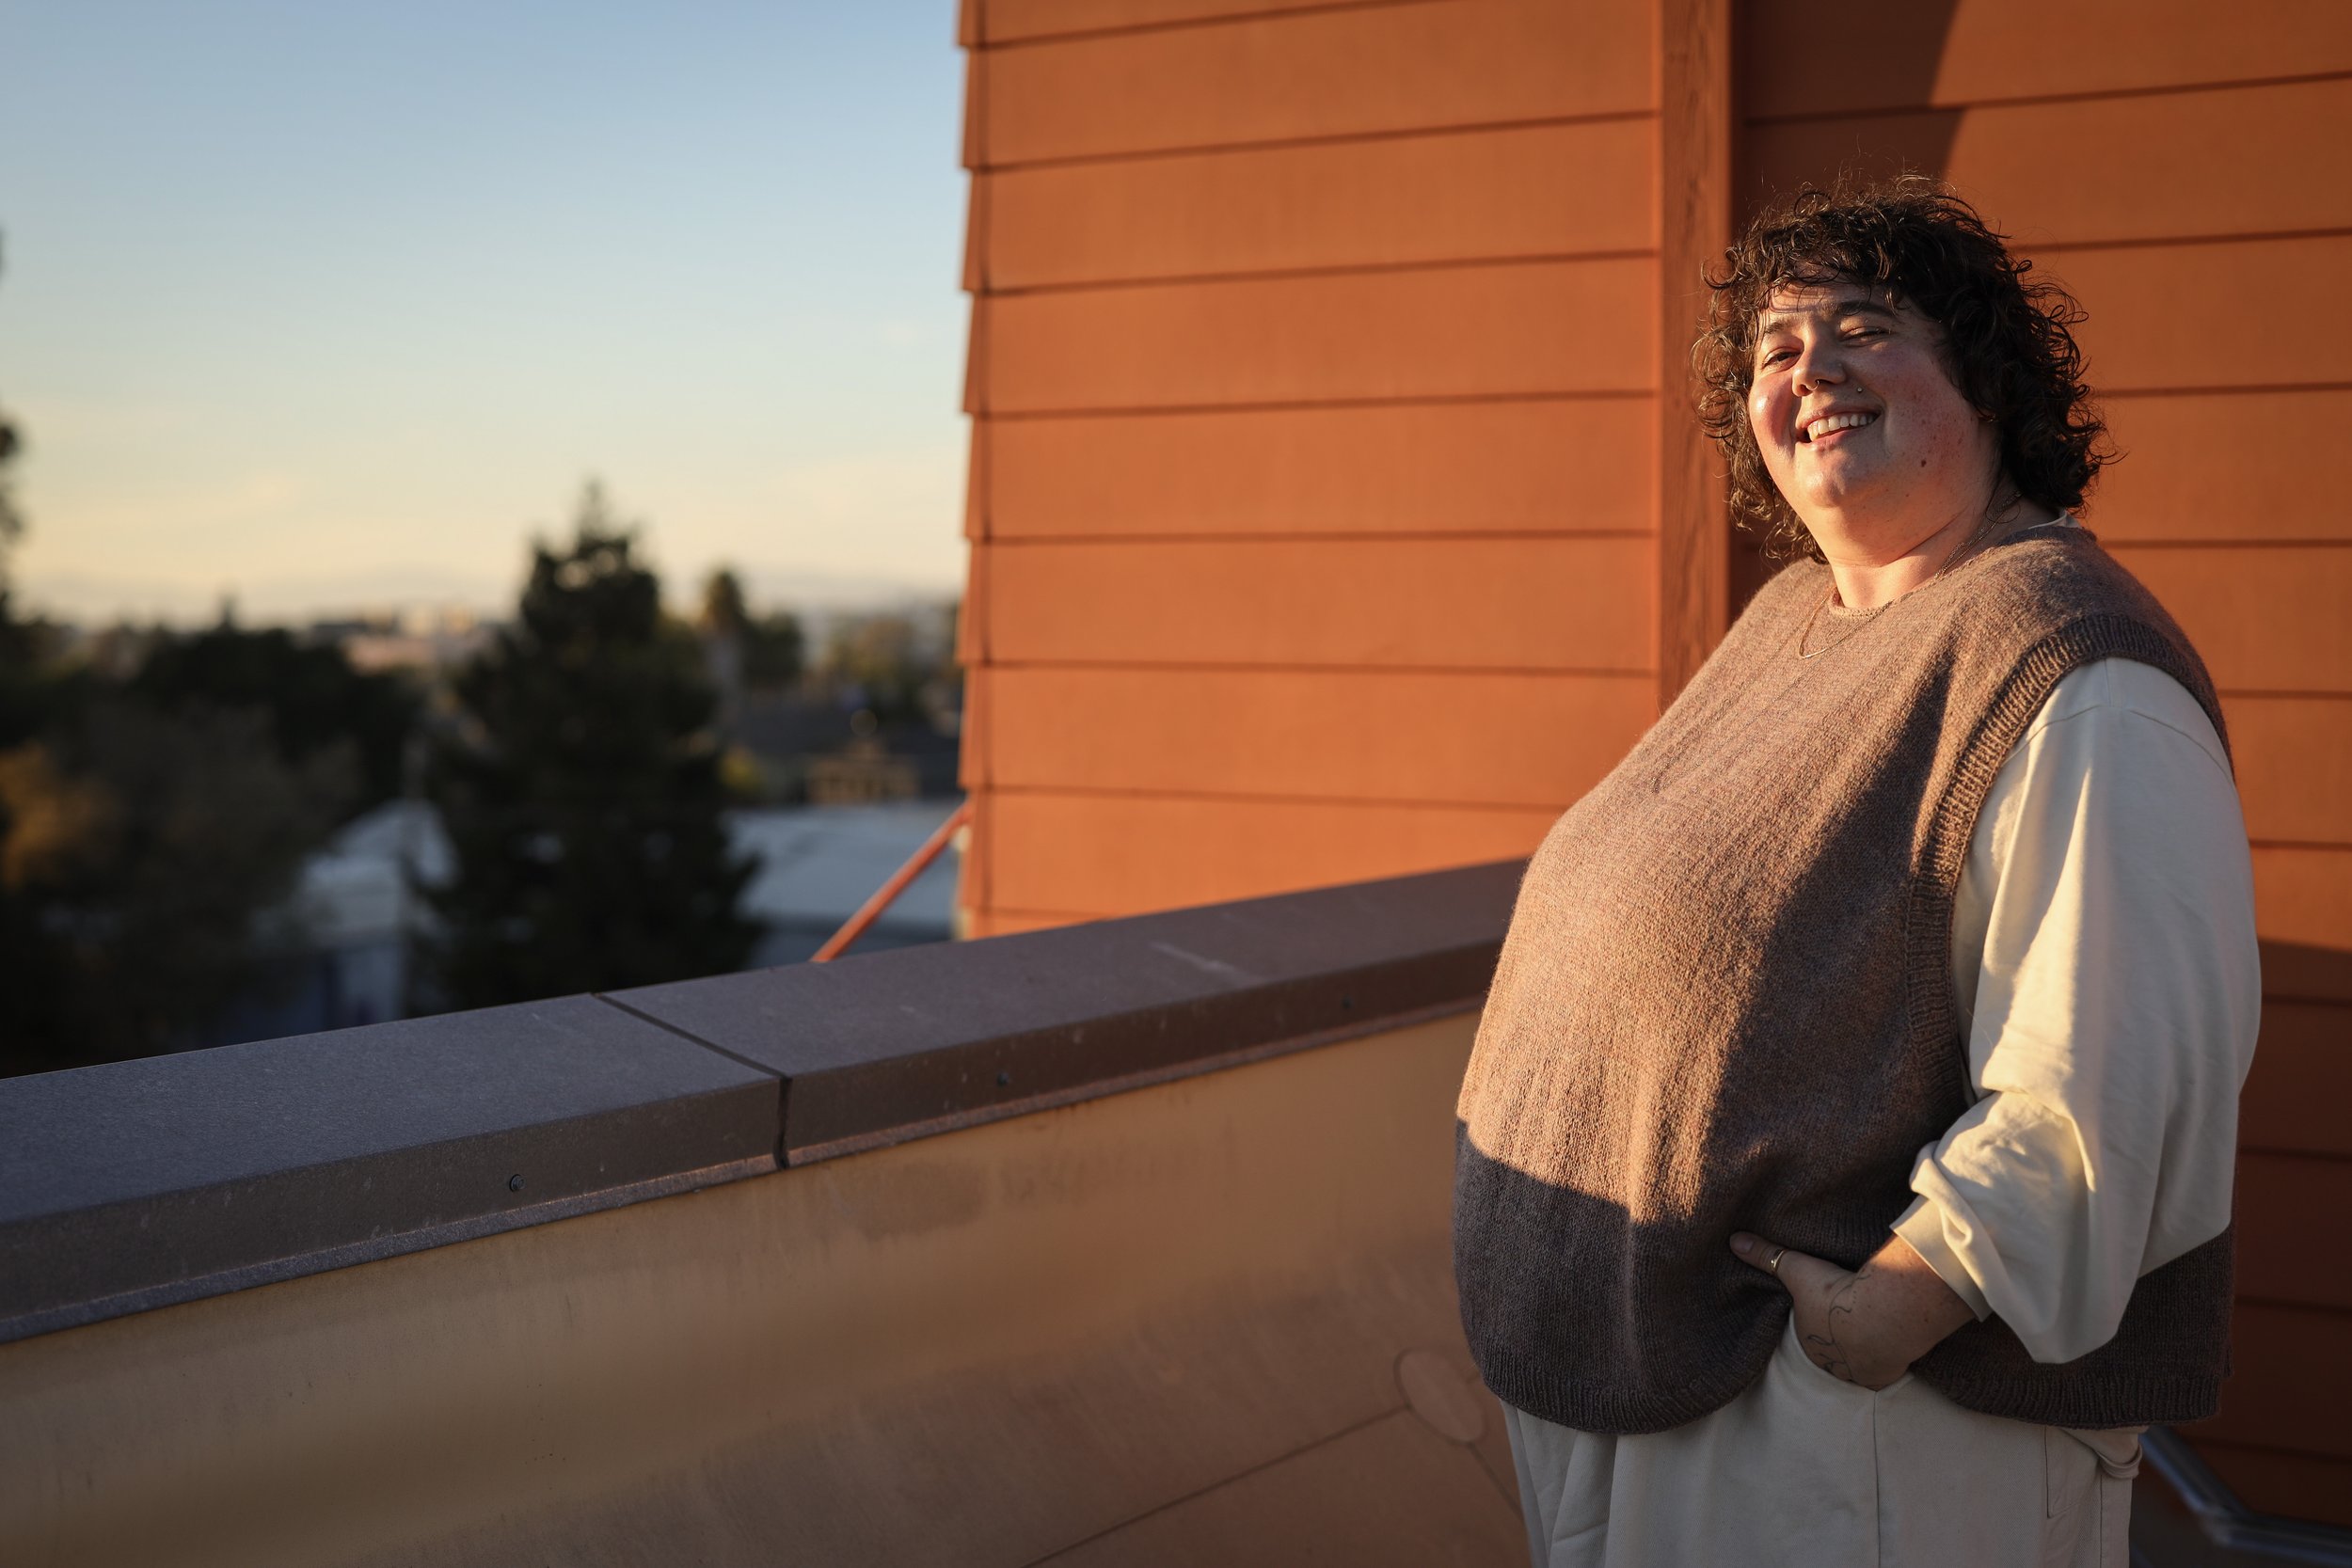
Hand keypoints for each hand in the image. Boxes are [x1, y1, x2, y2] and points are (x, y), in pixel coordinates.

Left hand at [1730, 1231, 1976, 1390]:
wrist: (1881, 1314)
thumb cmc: (1833, 1293)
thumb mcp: (1796, 1268)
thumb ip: (1766, 1255)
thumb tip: (1733, 1241)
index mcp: (1806, 1344)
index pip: (1807, 1333)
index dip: (1813, 1320)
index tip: (1822, 1307)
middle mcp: (1830, 1366)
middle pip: (1832, 1350)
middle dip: (1837, 1338)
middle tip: (1847, 1316)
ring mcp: (1858, 1375)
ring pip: (1858, 1363)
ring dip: (1863, 1348)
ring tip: (1870, 1327)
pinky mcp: (1885, 1377)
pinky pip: (1884, 1370)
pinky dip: (1886, 1359)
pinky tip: (1889, 1344)